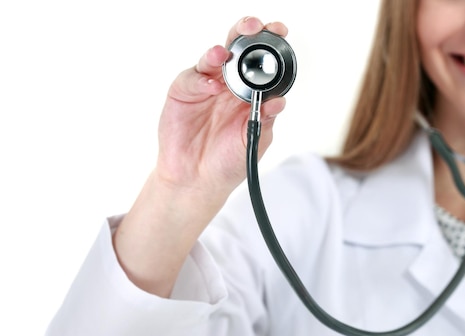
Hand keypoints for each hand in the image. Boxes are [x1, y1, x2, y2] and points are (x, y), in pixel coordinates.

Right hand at [156, 17, 288, 200]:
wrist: (199, 180)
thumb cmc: (229, 161)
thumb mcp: (254, 140)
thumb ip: (266, 120)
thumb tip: (280, 101)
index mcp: (250, 91)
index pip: (262, 60)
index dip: (270, 42)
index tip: (281, 31)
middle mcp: (228, 83)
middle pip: (237, 48)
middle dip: (246, 33)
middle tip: (254, 26)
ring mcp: (205, 85)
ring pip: (213, 58)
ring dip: (219, 52)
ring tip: (223, 53)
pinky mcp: (184, 92)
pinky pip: (192, 79)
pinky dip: (201, 80)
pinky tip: (210, 86)